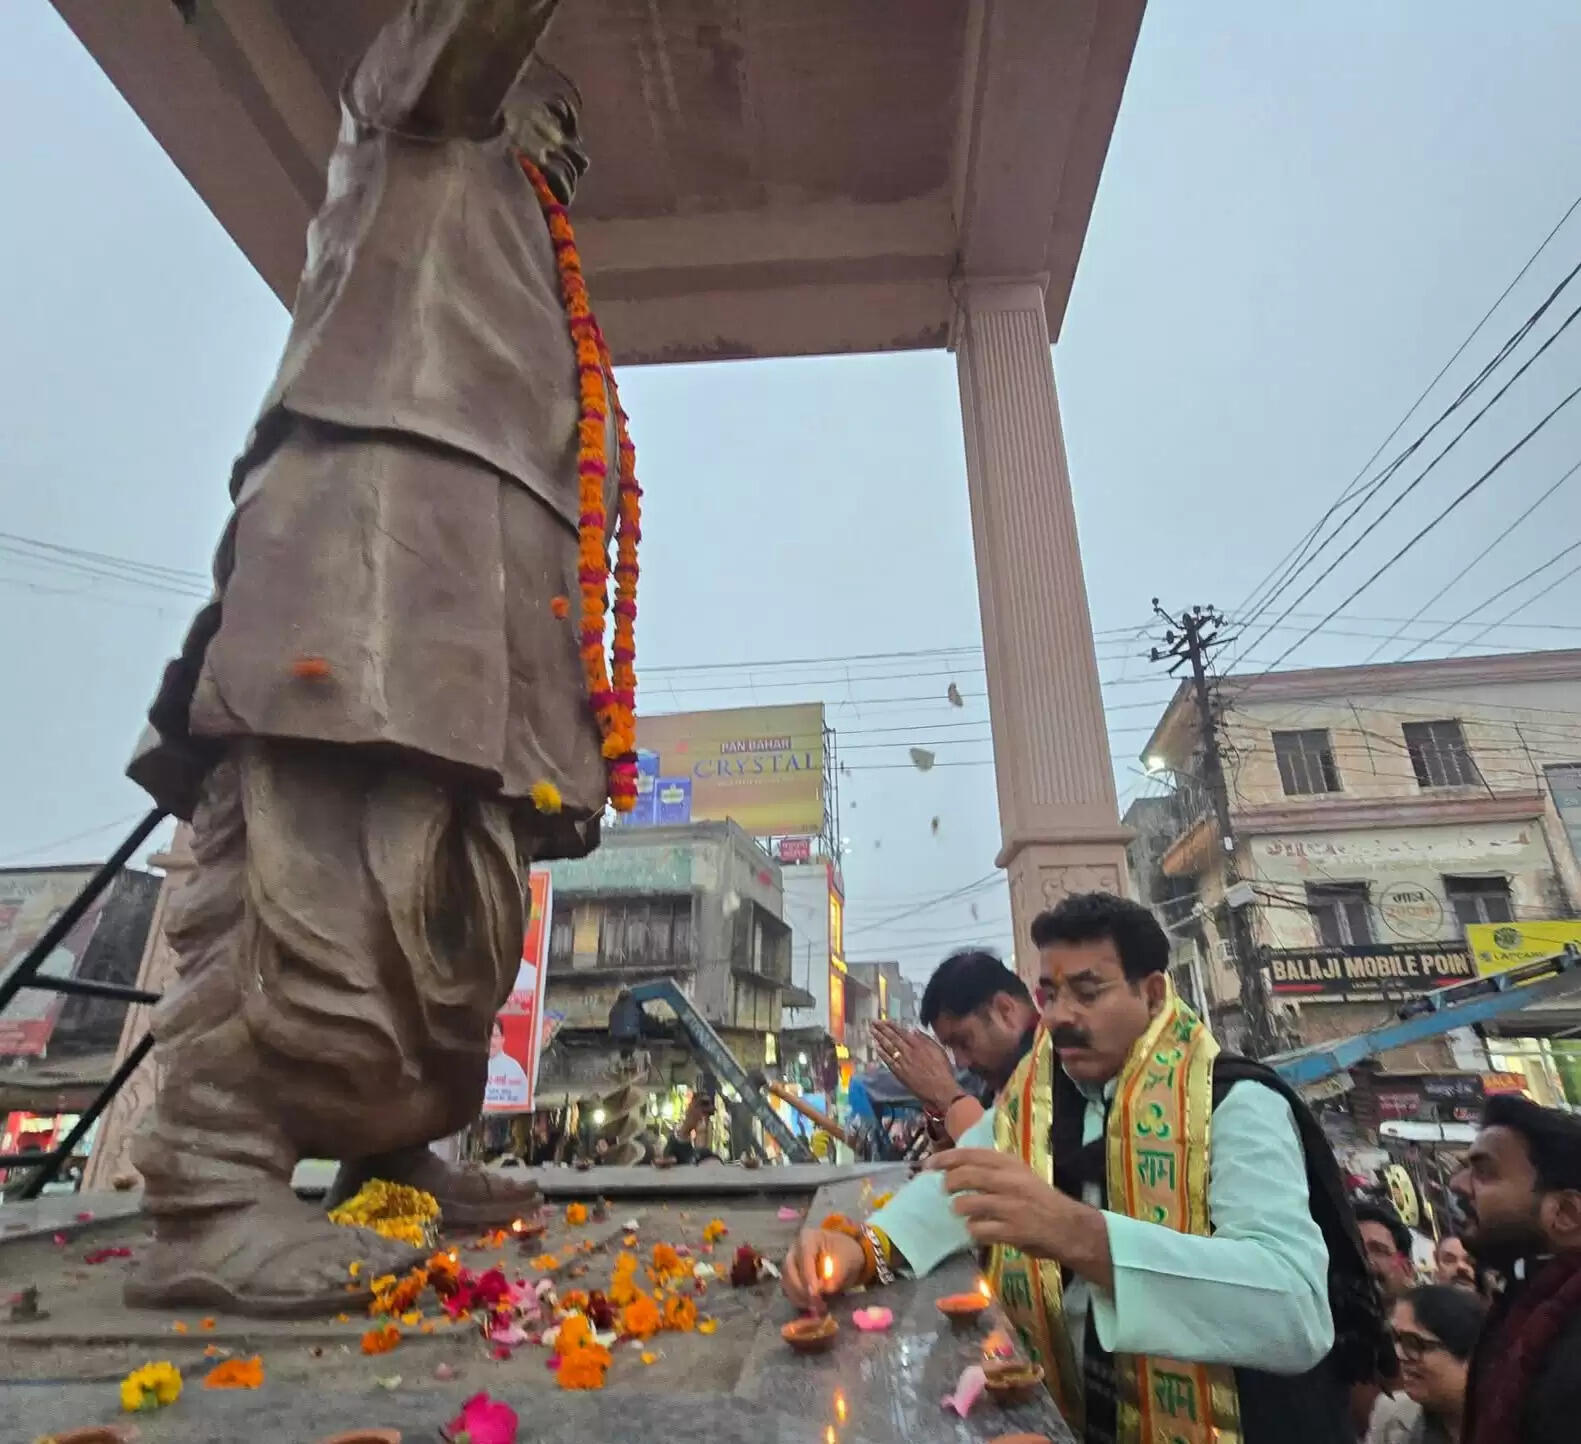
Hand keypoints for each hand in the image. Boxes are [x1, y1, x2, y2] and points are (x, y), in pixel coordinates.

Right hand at [780, 1228, 864, 1312]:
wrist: (844, 1256)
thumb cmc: (845, 1253)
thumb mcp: (846, 1260)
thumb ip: (836, 1273)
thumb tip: (825, 1289)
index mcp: (807, 1237)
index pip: (804, 1258)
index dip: (808, 1277)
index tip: (816, 1294)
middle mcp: (793, 1249)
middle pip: (790, 1271)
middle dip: (802, 1290)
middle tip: (817, 1305)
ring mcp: (790, 1263)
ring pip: (786, 1282)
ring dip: (799, 1297)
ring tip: (815, 1307)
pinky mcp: (790, 1277)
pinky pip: (788, 1290)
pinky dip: (798, 1300)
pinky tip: (810, 1306)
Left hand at [872, 1020, 959, 1112]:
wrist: (940, 1089)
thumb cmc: (942, 1070)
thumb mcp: (938, 1050)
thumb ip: (926, 1039)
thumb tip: (914, 1031)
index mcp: (918, 1045)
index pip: (902, 1032)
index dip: (892, 1026)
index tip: (885, 1021)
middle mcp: (908, 1052)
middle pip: (893, 1038)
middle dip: (882, 1029)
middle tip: (874, 1023)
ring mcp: (903, 1063)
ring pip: (888, 1048)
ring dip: (879, 1039)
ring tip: (873, 1032)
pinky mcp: (900, 1073)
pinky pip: (888, 1062)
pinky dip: (882, 1054)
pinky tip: (877, 1049)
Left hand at [925, 1148, 1074, 1258]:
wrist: (1068, 1227)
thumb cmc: (1039, 1199)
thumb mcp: (1019, 1175)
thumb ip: (993, 1171)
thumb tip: (957, 1169)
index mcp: (1010, 1164)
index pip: (971, 1154)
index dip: (946, 1158)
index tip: (929, 1164)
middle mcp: (1009, 1181)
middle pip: (966, 1176)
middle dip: (949, 1183)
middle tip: (944, 1190)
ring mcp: (1010, 1206)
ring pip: (967, 1204)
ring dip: (959, 1209)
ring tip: (961, 1211)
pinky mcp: (1012, 1230)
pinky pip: (979, 1230)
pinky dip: (973, 1231)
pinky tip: (978, 1231)